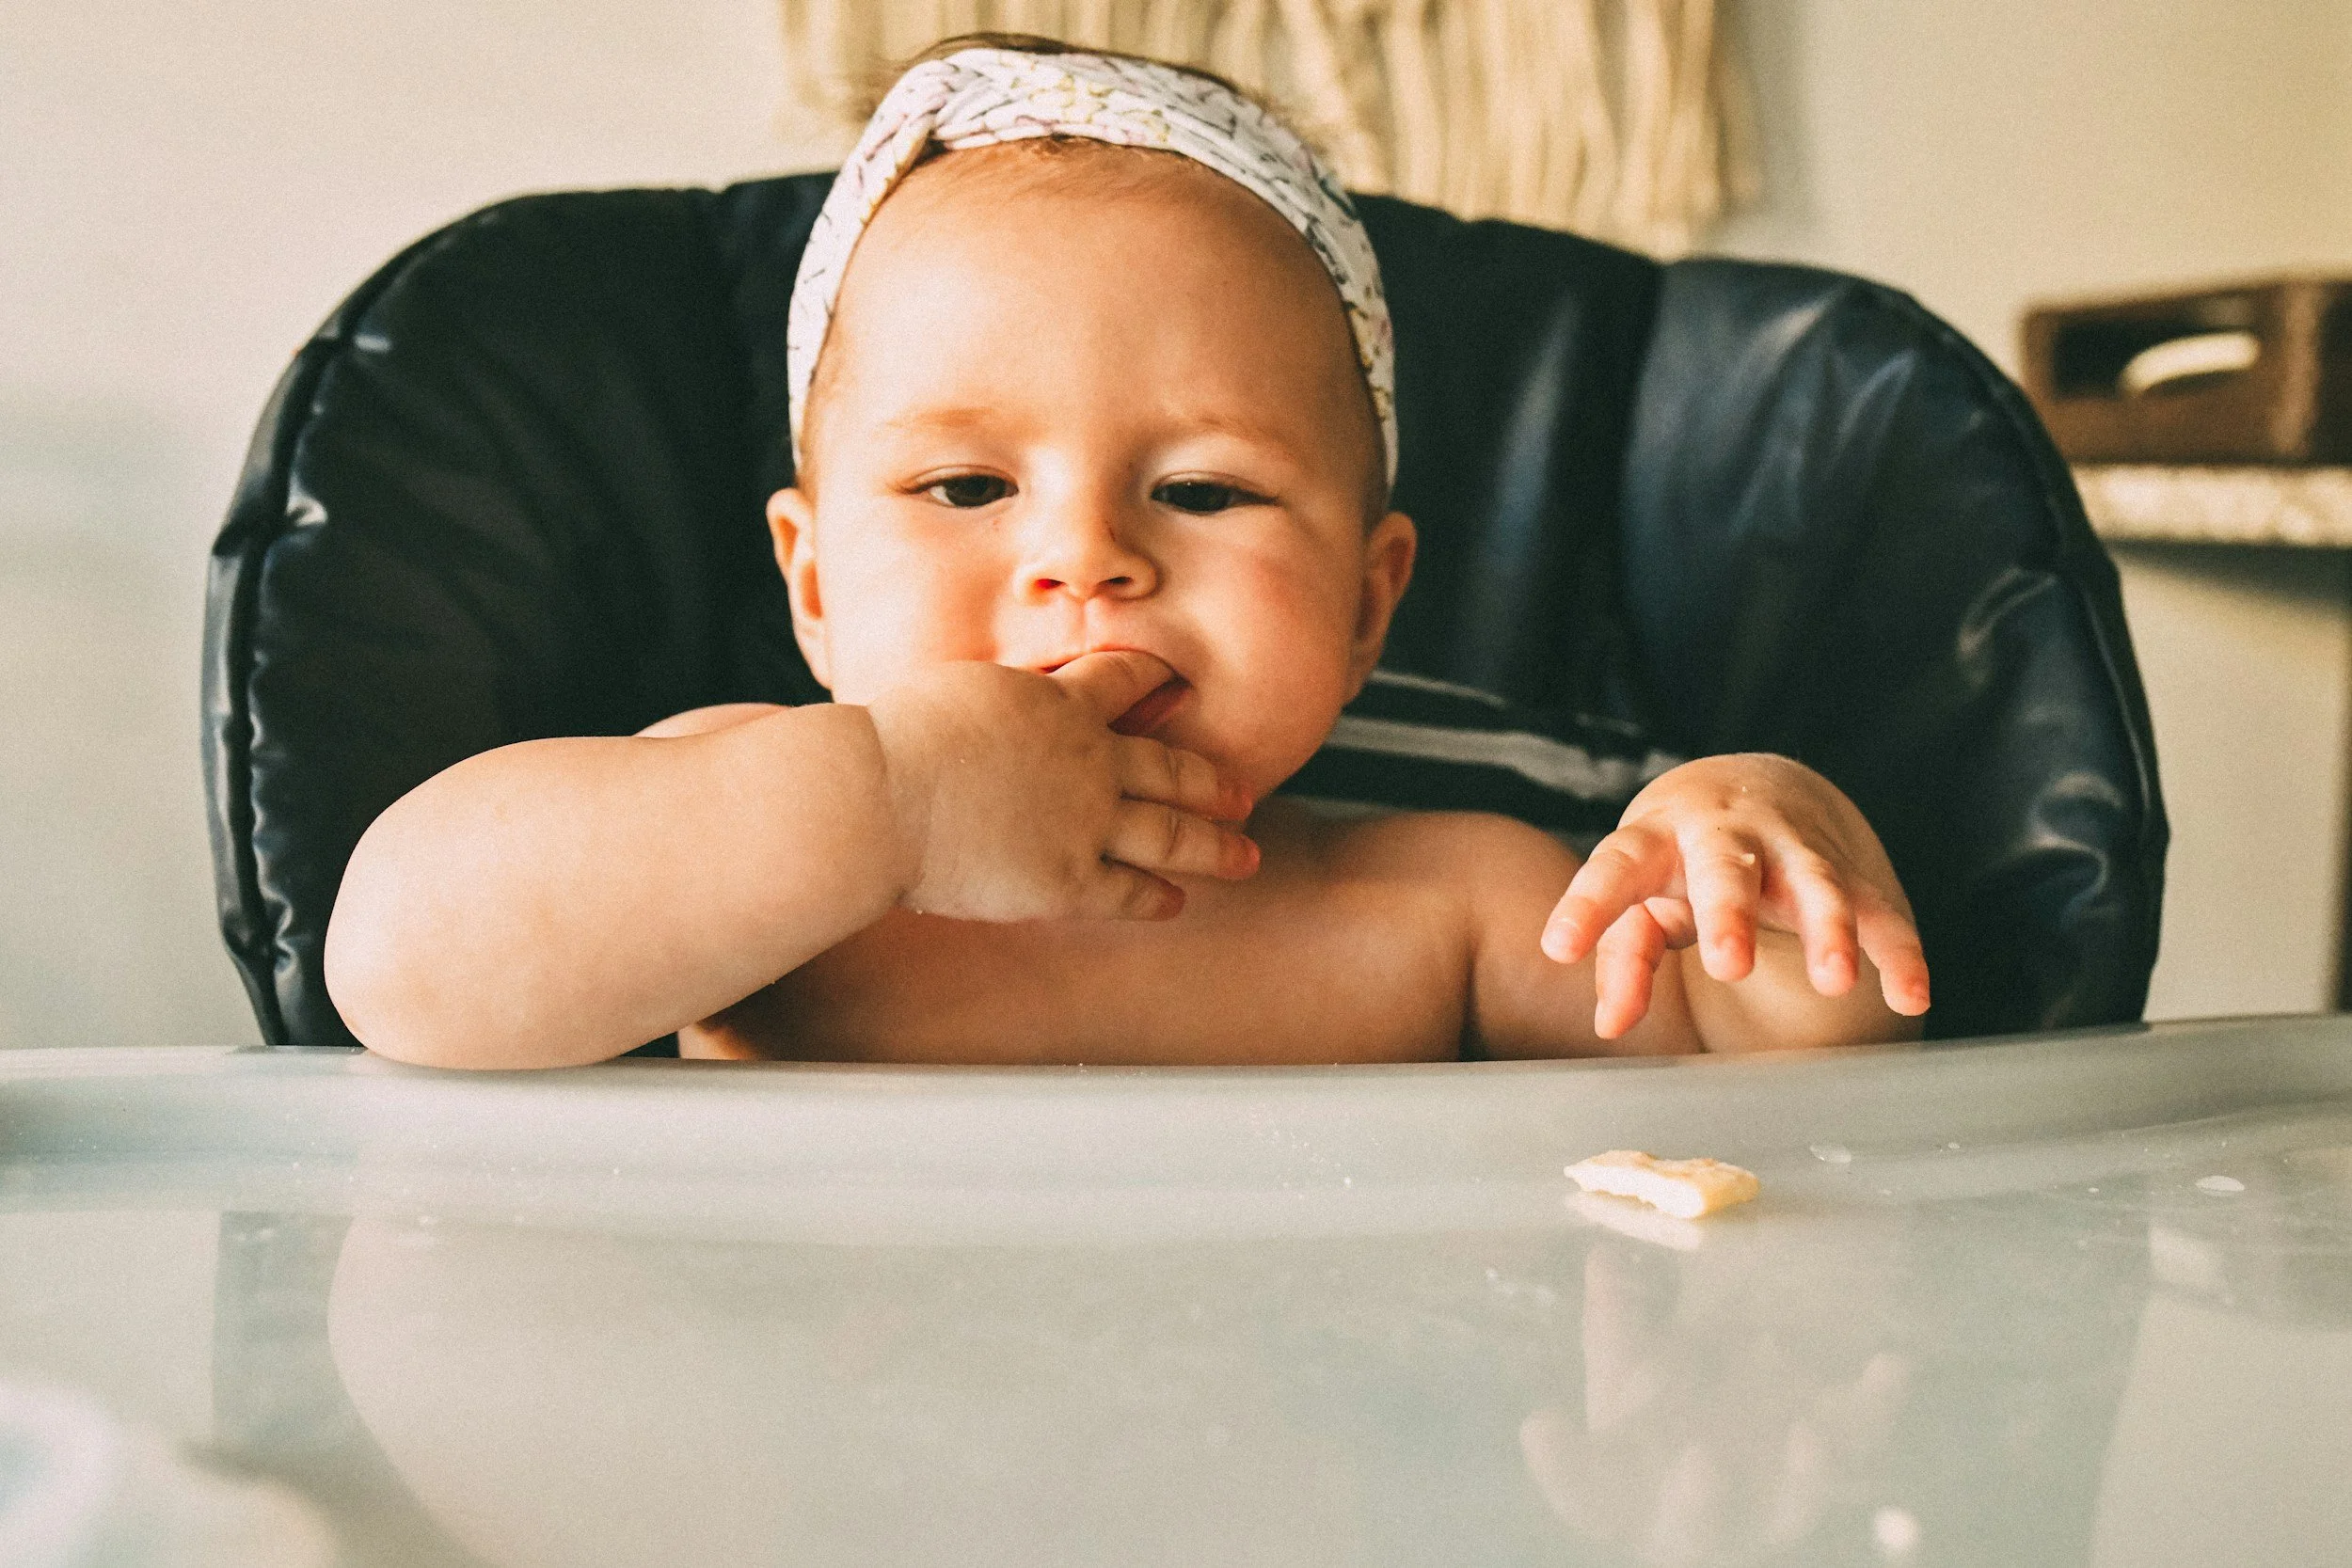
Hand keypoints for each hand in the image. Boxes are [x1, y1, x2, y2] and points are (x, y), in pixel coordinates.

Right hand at [865, 651, 1258, 922]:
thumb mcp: (953, 693)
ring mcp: (1085, 821)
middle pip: (1172, 768)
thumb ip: (989, 703)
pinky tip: (1174, 902)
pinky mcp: (1067, 880)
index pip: (1124, 681)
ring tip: (1243, 853)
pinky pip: (1128, 892)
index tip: (1178, 685)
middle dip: (1211, 782)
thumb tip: (977, 707)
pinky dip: (1156, 897)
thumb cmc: (889, 742)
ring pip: (1172, 834)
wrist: (877, 795)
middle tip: (1242, 792)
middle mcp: (1088, 759)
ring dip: (1214, 845)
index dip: (1155, 681)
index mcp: (1058, 702)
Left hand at [1540, 754, 1929, 1037]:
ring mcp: (1792, 850)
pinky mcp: (1848, 873)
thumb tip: (1608, 1024)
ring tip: (1835, 981)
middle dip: (1730, 913)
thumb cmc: (1675, 858)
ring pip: (1815, 882)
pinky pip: (1881, 912)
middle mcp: (1726, 836)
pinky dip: (1899, 952)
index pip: (1614, 866)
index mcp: (1656, 837)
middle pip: (1726, 866)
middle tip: (1728, 963)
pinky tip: (1912, 996)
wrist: (1752, 786)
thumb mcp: (1641, 894)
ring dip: (1828, 928)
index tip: (1560, 946)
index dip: (1588, 905)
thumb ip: (1624, 955)